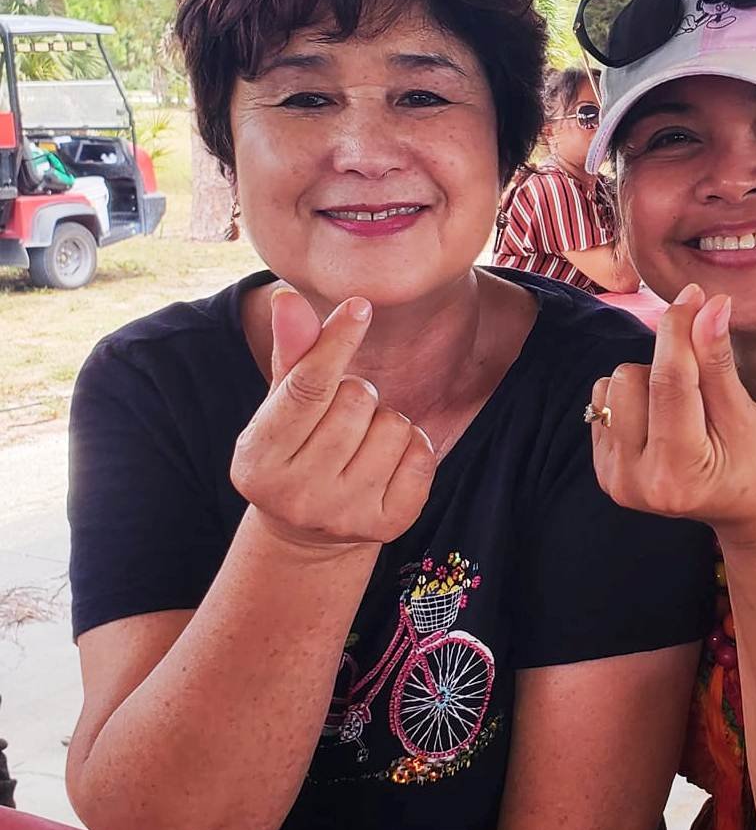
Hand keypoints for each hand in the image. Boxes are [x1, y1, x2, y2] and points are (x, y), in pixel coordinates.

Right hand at [231, 288, 436, 549]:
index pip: (306, 388)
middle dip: (357, 394)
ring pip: (394, 425)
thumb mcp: (281, 406)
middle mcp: (297, 494)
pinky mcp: (389, 525)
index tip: (360, 306)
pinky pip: (422, 455)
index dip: (335, 342)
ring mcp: (344, 515)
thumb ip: (292, 354)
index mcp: (259, 461)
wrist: (310, 532)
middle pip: (356, 401)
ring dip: (386, 420)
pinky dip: (412, 446)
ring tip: (362, 440)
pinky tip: (386, 461)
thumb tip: (288, 298)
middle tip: (343, 415)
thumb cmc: (295, 450)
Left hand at [590, 285, 755, 545]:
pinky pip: (605, 401)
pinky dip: (635, 399)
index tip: (694, 294)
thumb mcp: (746, 414)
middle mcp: (635, 481)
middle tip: (704, 396)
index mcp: (677, 472)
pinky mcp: (604, 471)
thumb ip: (718, 361)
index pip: (669, 381)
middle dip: (669, 368)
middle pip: (632, 377)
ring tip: (685, 414)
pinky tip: (664, 423)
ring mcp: (615, 480)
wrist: (748, 513)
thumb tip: (710, 305)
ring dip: (649, 383)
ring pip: (613, 385)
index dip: (680, 328)